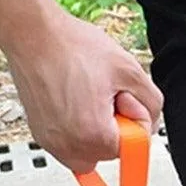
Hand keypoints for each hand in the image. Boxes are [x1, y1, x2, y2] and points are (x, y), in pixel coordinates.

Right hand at [5, 10, 162, 173]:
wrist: (32, 35)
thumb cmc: (72, 47)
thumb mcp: (129, 69)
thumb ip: (152, 103)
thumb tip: (151, 125)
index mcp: (94, 137)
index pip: (134, 145)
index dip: (133, 115)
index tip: (119, 95)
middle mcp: (70, 148)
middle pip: (112, 151)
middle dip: (114, 123)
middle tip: (101, 91)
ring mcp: (53, 145)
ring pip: (92, 150)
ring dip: (96, 127)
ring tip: (85, 95)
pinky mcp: (42, 138)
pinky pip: (71, 144)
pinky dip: (78, 127)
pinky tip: (72, 98)